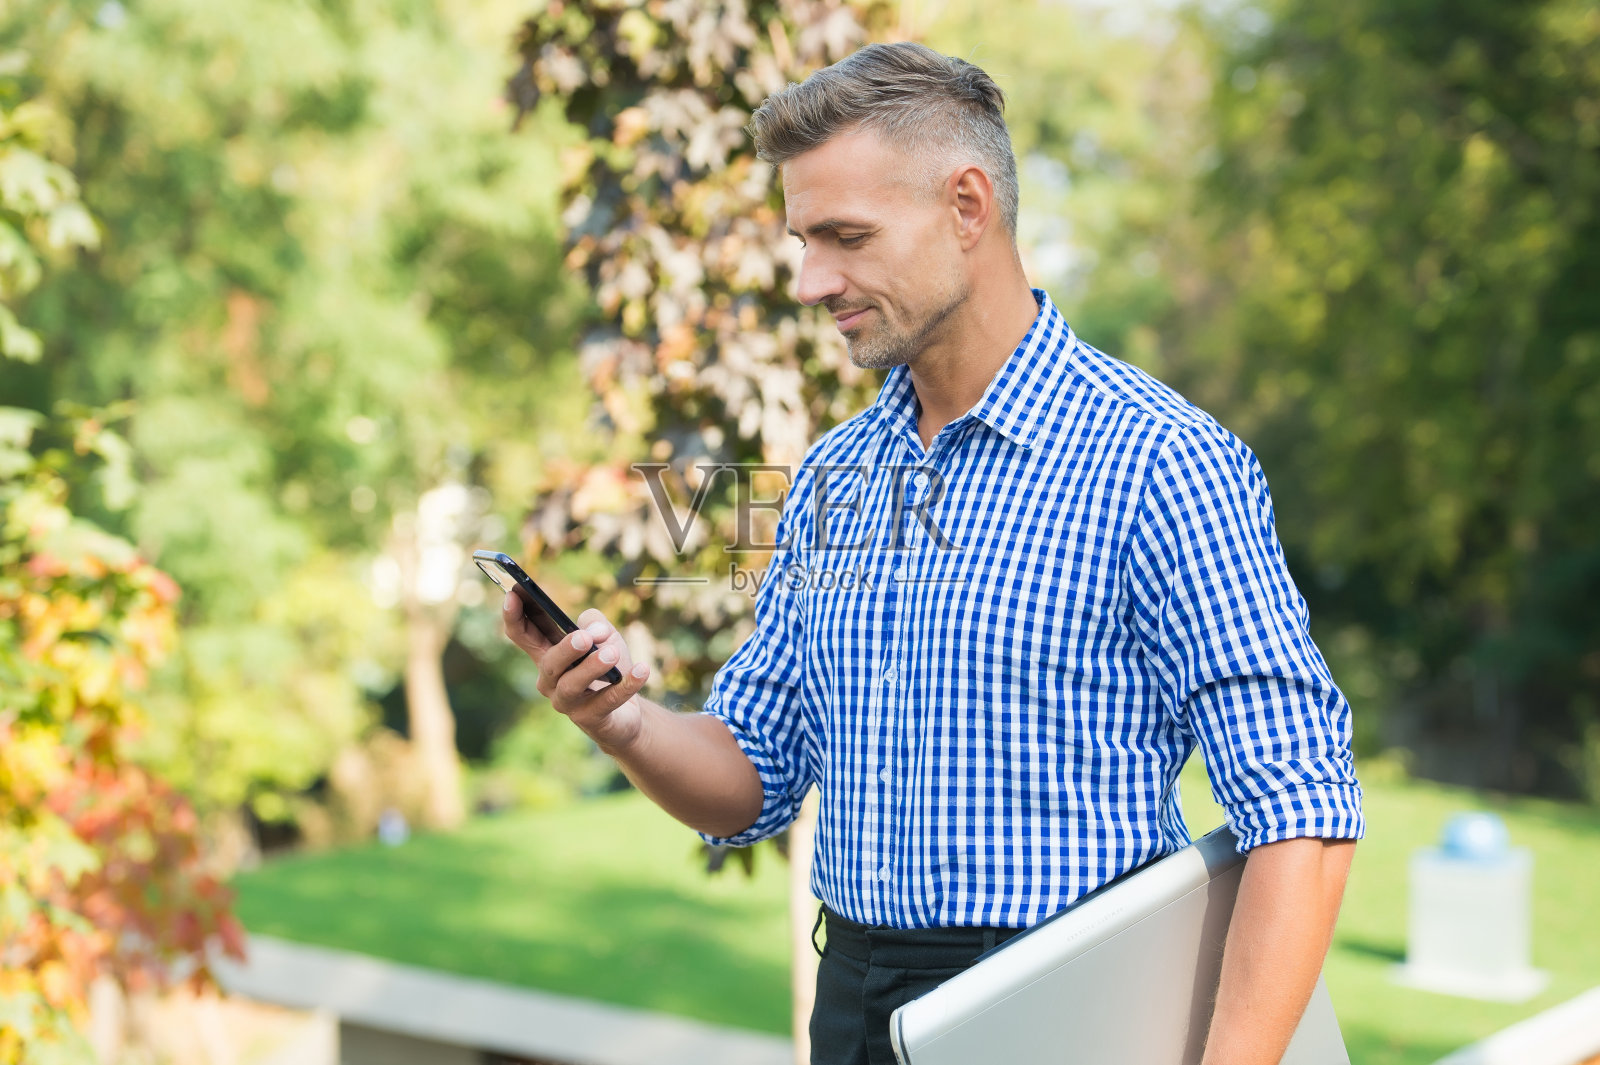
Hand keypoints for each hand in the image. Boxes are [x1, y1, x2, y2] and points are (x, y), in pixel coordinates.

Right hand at [501, 594, 650, 751]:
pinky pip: (608, 701)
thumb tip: (594, 632)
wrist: (626, 711)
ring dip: (591, 668)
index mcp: (546, 654)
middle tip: (584, 637)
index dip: (514, 616)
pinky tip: (642, 670)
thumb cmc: (608, 668)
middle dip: (565, 649)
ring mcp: (567, 703)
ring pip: (572, 686)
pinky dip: (626, 685)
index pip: (522, 635)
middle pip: (549, 664)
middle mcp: (550, 680)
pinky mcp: (590, 719)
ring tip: (610, 654)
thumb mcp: (604, 636)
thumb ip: (596, 623)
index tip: (513, 594)